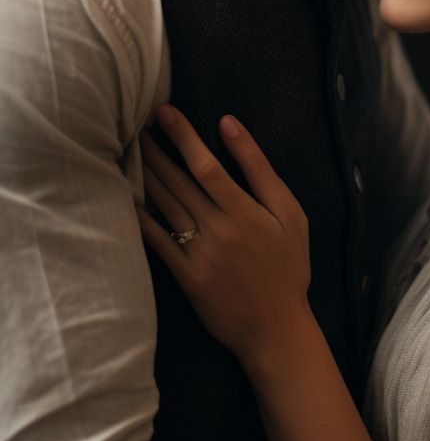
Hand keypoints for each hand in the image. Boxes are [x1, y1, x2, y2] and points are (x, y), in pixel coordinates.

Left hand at [137, 106, 314, 371]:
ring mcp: (200, 255)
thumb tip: (232, 127)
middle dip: (157, 150)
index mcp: (247, 214)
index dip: (184, 136)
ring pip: (167, 206)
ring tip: (132, 150)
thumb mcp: (291, 216)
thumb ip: (262, 172)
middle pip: (180, 182)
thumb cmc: (288, 267)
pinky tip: (127, 198)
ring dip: (147, 176)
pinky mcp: (186, 276)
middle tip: (137, 123)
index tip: (166, 111)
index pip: (208, 166)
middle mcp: (220, 231)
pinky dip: (142, 220)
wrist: (276, 328)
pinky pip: (158, 243)